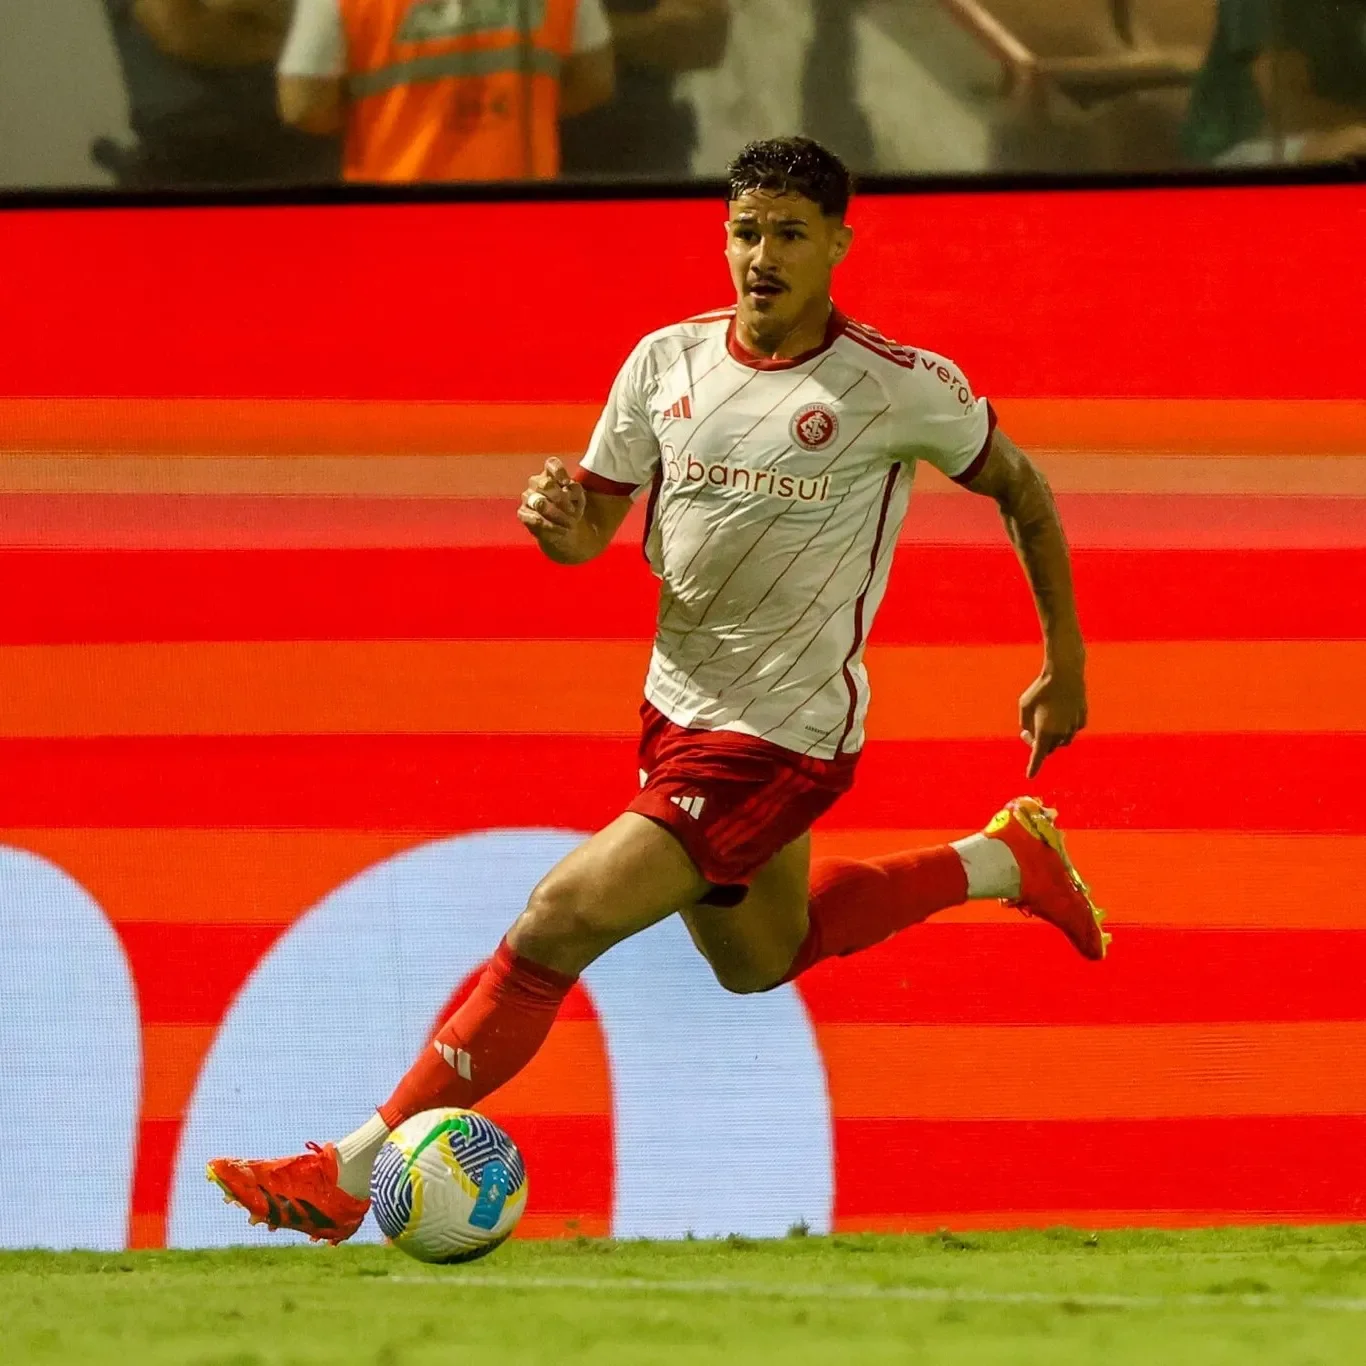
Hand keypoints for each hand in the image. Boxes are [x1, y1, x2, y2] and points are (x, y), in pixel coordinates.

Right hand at [516, 457, 586, 546]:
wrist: (563, 530)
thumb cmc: (571, 509)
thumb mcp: (579, 499)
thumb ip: (575, 490)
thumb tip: (567, 488)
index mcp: (550, 474)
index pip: (551, 464)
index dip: (559, 471)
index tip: (567, 483)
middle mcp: (536, 482)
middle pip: (545, 483)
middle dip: (560, 498)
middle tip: (572, 510)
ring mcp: (528, 497)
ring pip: (540, 502)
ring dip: (557, 514)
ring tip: (570, 523)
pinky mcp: (523, 513)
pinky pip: (535, 518)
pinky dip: (550, 525)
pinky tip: (561, 530)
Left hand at [1019, 661, 1086, 778]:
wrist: (1065, 673)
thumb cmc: (1040, 688)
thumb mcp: (1024, 705)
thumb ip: (1026, 723)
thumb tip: (1032, 732)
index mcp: (1044, 732)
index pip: (1038, 756)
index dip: (1033, 767)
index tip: (1030, 776)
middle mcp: (1061, 733)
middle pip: (1048, 748)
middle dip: (1038, 744)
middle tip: (1028, 732)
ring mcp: (1073, 726)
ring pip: (1062, 740)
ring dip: (1052, 736)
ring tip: (1043, 720)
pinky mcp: (1082, 718)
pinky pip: (1072, 729)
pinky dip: (1064, 727)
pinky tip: (1059, 713)